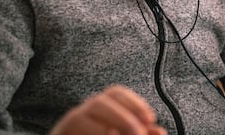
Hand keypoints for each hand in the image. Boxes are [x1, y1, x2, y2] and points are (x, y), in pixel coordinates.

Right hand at [50, 85, 166, 134]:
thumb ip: (140, 133)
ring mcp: (64, 127)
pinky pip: (70, 132)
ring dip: (103, 129)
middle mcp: (79, 115)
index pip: (115, 93)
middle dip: (122, 117)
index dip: (134, 103)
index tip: (151, 118)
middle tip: (138, 133)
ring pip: (78, 118)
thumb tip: (160, 132)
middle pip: (98, 103)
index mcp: (98, 111)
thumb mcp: (123, 134)